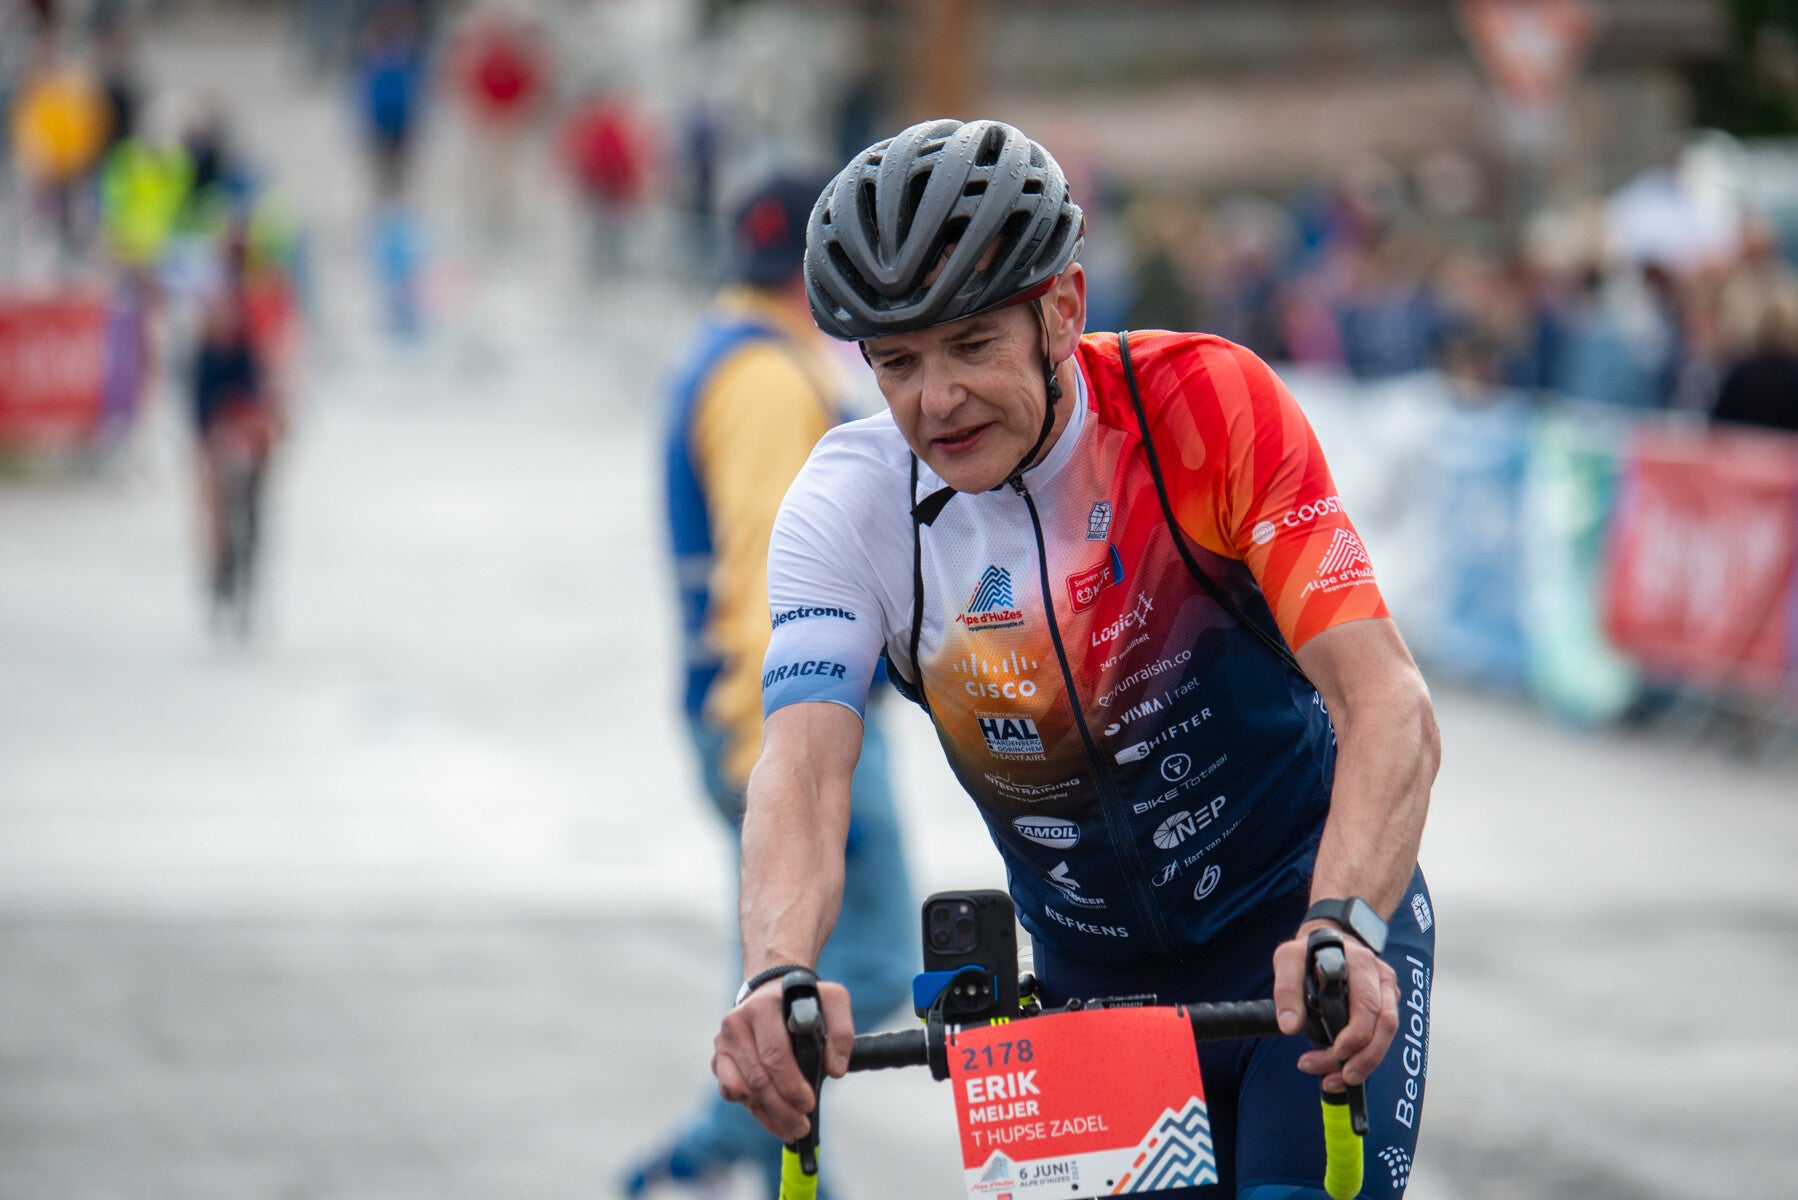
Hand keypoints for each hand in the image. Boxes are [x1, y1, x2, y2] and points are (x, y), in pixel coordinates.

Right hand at [712, 977, 855, 1140]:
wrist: (771, 993)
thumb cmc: (803, 1002)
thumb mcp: (832, 1001)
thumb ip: (841, 1031)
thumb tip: (835, 1070)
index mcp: (763, 1006)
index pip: (774, 1055)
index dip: (792, 1085)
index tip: (810, 1103)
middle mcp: (737, 1022)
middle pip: (758, 1079)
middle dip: (783, 1108)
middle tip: (804, 1125)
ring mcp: (724, 1042)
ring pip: (741, 1090)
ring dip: (769, 1114)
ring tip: (794, 1127)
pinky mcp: (718, 1059)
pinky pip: (730, 1093)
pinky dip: (754, 1110)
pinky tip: (775, 1118)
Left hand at [1272, 922, 1398, 1091]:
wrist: (1328, 940)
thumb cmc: (1308, 953)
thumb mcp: (1287, 959)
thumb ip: (1286, 990)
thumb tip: (1289, 1026)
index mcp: (1359, 962)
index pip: (1366, 1003)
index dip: (1355, 1034)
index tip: (1336, 1052)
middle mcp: (1380, 976)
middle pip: (1384, 1023)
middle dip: (1360, 1056)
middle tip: (1331, 1075)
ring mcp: (1388, 991)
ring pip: (1388, 1034)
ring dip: (1366, 1063)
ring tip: (1338, 1080)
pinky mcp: (1388, 1006)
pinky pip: (1384, 1037)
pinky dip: (1366, 1058)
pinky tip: (1344, 1072)